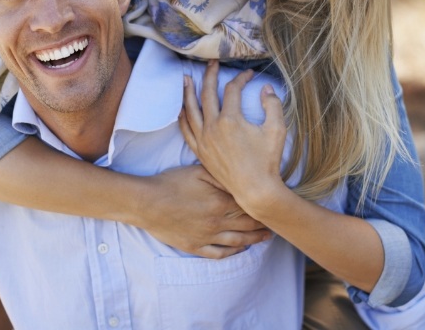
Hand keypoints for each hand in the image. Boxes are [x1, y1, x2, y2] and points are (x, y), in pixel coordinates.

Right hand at [137, 165, 271, 258]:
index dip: (262, 205)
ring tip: (266, 238)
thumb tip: (238, 180)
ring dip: (254, 239)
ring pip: (237, 241)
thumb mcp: (197, 171)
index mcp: (219, 202)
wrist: (148, 203)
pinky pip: (219, 253)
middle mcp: (217, 222)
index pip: (247, 205)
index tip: (273, 204)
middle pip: (246, 224)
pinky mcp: (195, 246)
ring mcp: (206, 236)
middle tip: (276, 223)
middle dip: (263, 224)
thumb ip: (220, 176)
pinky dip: (233, 252)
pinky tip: (240, 249)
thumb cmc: (171, 183)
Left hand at [179, 60, 288, 216]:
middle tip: (212, 63)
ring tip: (186, 78)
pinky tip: (182, 109)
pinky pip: (186, 130)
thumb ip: (273, 104)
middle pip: (207, 93)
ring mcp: (204, 139)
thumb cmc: (267, 161)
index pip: (232, 89)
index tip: (250, 74)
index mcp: (231, 119)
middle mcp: (213, 127)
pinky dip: (183, 117)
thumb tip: (265, 88)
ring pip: (191, 110)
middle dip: (210, 75)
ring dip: (188, 92)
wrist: (255, 190)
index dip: (242, 78)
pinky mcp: (200, 151)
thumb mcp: (277, 130)